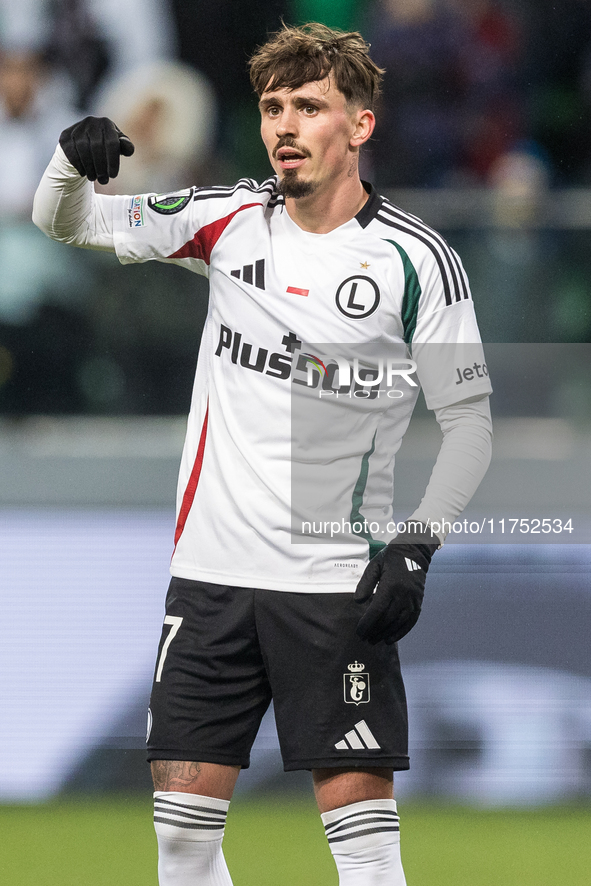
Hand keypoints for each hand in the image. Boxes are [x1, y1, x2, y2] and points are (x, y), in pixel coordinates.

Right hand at [59, 116, 134, 184]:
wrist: (83, 142)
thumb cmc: (106, 146)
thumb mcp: (118, 145)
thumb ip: (126, 147)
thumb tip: (129, 149)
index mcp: (106, 123)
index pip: (112, 143)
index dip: (113, 161)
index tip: (113, 176)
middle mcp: (91, 122)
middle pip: (97, 147)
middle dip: (101, 167)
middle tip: (103, 181)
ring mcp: (77, 128)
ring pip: (83, 150)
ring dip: (90, 168)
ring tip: (94, 178)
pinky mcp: (66, 136)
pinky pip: (72, 152)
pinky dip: (79, 165)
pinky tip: (84, 173)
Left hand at [354, 522, 438, 644]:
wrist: (414, 552)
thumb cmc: (391, 558)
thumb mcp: (374, 565)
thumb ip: (365, 583)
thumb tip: (358, 601)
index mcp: (390, 586)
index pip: (376, 611)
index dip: (367, 624)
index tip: (359, 632)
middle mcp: (403, 596)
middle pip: (387, 620)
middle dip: (374, 631)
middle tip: (364, 639)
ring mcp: (412, 601)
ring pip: (398, 623)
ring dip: (386, 634)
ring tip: (375, 640)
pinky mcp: (418, 603)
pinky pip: (410, 622)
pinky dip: (400, 632)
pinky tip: (391, 638)